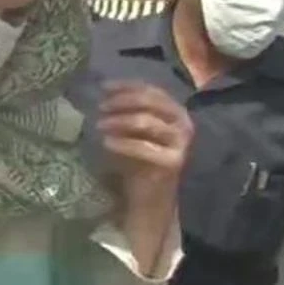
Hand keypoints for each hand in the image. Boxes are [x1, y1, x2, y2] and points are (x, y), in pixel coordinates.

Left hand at [97, 81, 193, 275]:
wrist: (151, 198)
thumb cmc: (139, 161)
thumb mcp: (134, 130)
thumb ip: (128, 110)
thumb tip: (104, 90)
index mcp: (176, 112)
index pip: (152, 90)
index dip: (127, 86)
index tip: (104, 88)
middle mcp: (184, 123)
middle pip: (150, 102)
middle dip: (122, 101)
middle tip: (100, 107)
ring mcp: (181, 143)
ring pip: (146, 121)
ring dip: (119, 120)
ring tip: (99, 124)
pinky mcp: (173, 162)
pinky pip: (143, 146)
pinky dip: (122, 142)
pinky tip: (106, 142)